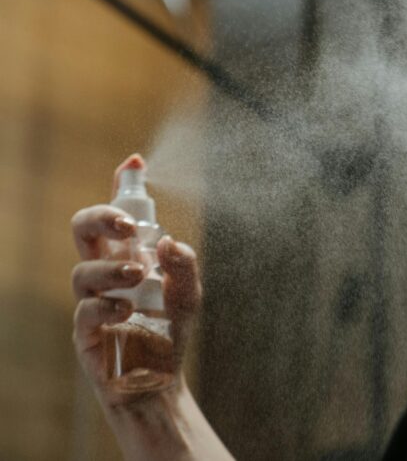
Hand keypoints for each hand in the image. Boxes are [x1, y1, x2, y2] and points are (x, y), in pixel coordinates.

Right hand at [71, 154, 201, 408]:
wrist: (161, 379)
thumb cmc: (170, 331)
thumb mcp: (189, 294)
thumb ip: (184, 264)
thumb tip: (168, 242)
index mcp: (129, 255)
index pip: (118, 215)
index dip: (122, 186)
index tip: (134, 162)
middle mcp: (107, 273)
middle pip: (83, 229)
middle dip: (101, 216)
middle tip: (129, 225)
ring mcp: (92, 301)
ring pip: (81, 270)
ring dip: (111, 268)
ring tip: (139, 276)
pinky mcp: (86, 333)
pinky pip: (84, 311)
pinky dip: (107, 306)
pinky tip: (128, 311)